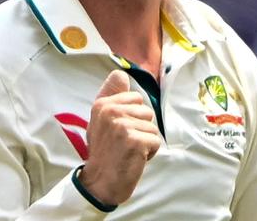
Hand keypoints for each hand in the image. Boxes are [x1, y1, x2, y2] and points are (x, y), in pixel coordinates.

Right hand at [78, 70, 160, 204]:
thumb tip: (121, 73)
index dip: (133, 115)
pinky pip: (156, 141)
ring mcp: (122, 126)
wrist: (100, 182)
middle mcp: (110, 112)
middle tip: (124, 142)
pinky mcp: (134, 141)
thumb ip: (112, 95)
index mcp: (102, 104)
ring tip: (128, 150)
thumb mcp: (101, 119)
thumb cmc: (104, 151)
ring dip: (145, 141)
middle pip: (146, 111)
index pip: (136, 97)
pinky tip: (134, 158)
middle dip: (141, 128)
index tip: (118, 130)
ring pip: (152, 127)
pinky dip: (150, 153)